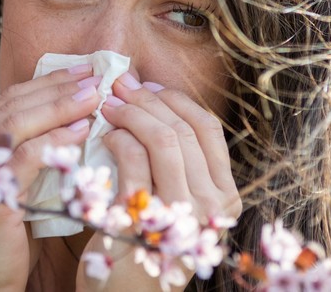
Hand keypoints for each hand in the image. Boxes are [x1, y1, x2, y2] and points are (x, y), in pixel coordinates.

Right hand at [0, 66, 100, 291]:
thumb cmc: (3, 240)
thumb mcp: (15, 186)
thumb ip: (31, 154)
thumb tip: (75, 122)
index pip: (10, 102)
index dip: (47, 83)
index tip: (82, 72)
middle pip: (14, 105)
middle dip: (58, 87)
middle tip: (95, 76)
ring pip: (18, 123)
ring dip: (60, 106)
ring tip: (94, 96)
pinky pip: (25, 156)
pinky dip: (55, 140)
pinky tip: (81, 132)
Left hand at [76, 74, 241, 291]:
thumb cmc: (147, 246)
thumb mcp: (177, 203)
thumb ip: (177, 163)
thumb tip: (155, 104)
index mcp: (224, 197)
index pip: (208, 130)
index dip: (177, 100)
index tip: (149, 86)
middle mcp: (212, 206)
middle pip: (184, 130)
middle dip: (148, 99)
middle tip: (119, 85)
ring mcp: (181, 214)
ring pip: (164, 139)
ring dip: (132, 113)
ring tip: (108, 104)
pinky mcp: (145, 220)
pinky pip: (134, 160)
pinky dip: (118, 138)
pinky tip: (105, 135)